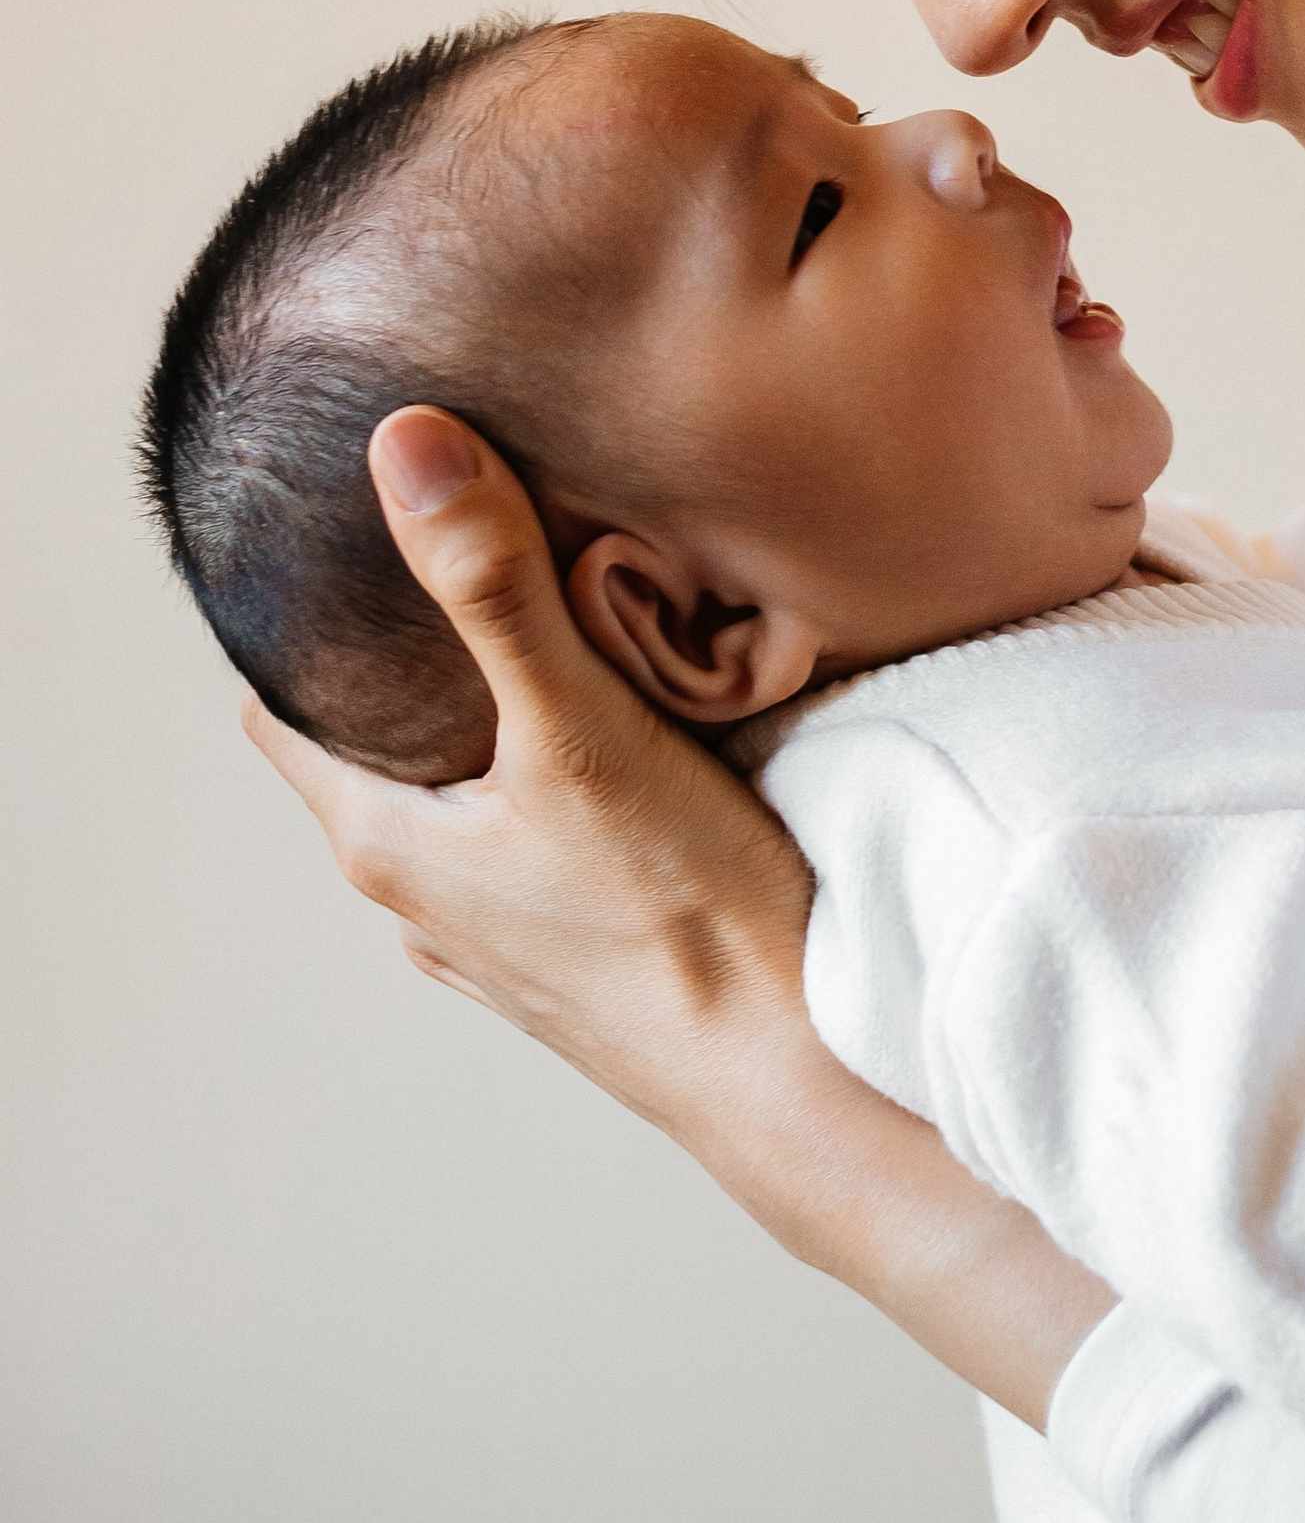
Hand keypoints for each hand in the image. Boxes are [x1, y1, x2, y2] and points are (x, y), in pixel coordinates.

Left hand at [243, 406, 1111, 1425]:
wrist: (802, 1075)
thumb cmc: (685, 917)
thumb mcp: (582, 726)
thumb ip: (494, 587)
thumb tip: (405, 447)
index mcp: (390, 846)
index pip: (284, 712)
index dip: (297, 624)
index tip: (342, 540)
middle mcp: (429, 905)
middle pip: (380, 753)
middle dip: (414, 661)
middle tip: (475, 553)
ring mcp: (505, 944)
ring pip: (469, 804)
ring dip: (496, 729)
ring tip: (563, 636)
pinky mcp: (586, 961)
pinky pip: (544, 849)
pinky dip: (561, 788)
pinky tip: (634, 750)